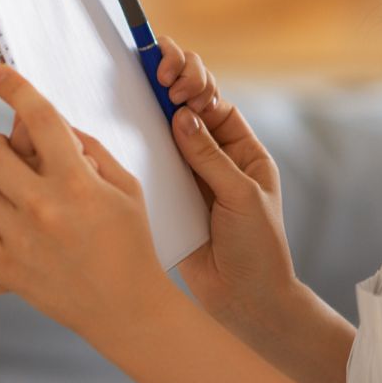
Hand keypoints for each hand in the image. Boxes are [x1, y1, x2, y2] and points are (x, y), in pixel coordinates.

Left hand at [0, 64, 171, 338]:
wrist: (124, 309)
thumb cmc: (130, 243)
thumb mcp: (125, 188)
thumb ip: (90, 149)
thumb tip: (55, 124)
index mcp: (78, 183)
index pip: (38, 118)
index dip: (14, 87)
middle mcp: (44, 208)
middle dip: (1, 146)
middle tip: (16, 159)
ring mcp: (19, 240)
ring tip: (18, 200)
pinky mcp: (2, 267)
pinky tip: (6, 222)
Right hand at [157, 40, 295, 325]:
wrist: (246, 302)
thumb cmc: (259, 250)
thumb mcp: (241, 197)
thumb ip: (210, 157)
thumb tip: (181, 115)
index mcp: (242, 150)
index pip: (214, 100)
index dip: (195, 81)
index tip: (176, 81)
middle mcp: (213, 157)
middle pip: (187, 106)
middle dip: (173, 82)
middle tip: (161, 80)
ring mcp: (187, 176)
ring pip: (162, 132)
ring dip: (150, 110)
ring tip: (139, 94)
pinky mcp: (167, 199)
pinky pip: (148, 165)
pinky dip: (135, 147)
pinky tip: (122, 133)